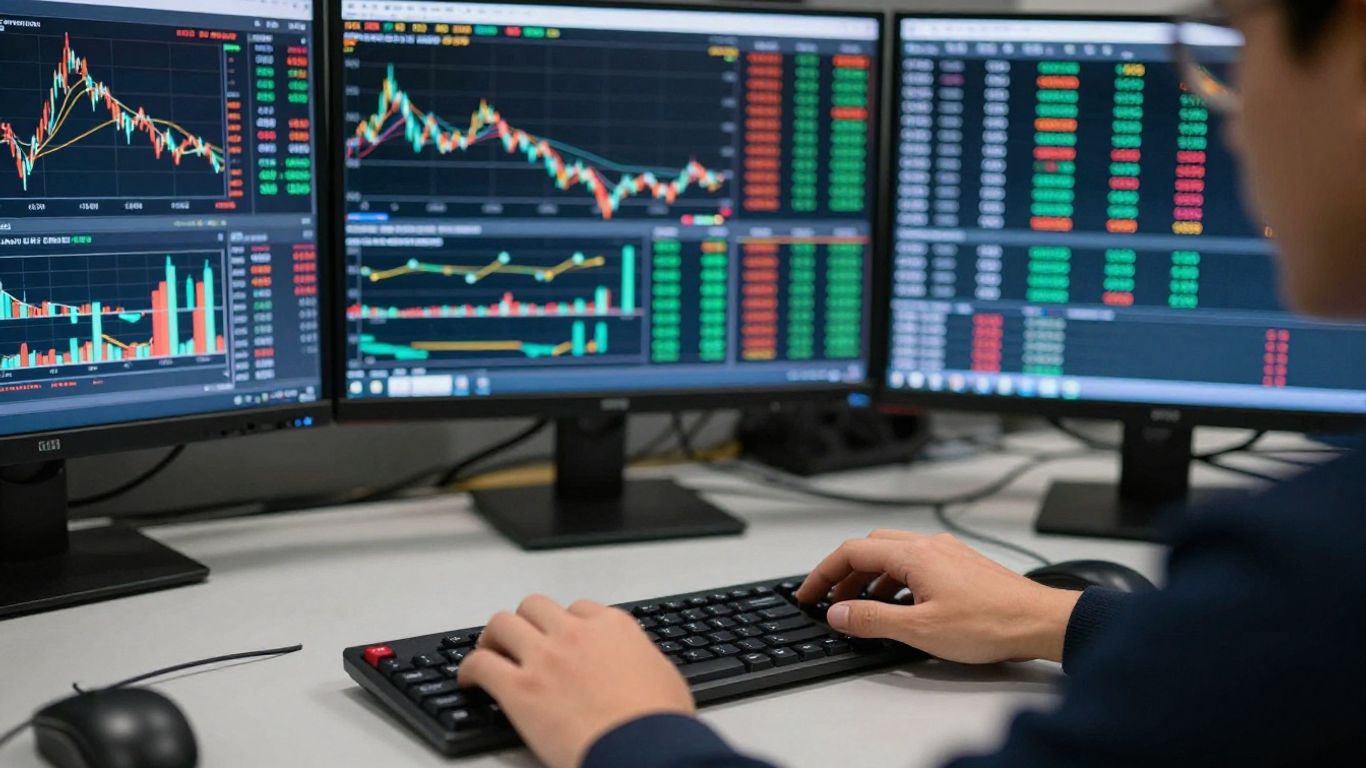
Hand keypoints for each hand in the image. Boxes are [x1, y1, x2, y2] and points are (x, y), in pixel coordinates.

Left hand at [458, 596, 694, 767]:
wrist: (645, 750)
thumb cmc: (660, 723)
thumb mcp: (664, 676)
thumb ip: (641, 660)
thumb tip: (636, 664)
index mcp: (613, 627)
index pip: (579, 609)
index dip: (565, 624)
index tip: (561, 638)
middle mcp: (576, 633)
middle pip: (535, 607)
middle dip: (526, 622)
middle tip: (521, 641)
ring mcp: (545, 658)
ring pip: (502, 623)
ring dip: (494, 637)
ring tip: (491, 653)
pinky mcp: (519, 689)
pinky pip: (480, 663)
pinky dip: (469, 669)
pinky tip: (470, 680)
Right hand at [795, 530, 1081, 663]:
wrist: (1040, 622)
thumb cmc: (991, 623)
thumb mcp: (920, 629)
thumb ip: (873, 620)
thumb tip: (838, 613)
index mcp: (913, 555)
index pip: (851, 552)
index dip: (823, 573)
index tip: (808, 593)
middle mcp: (929, 546)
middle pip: (870, 548)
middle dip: (845, 574)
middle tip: (832, 601)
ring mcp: (947, 553)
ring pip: (894, 555)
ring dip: (871, 578)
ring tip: (863, 608)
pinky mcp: (962, 565)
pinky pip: (916, 563)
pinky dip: (896, 579)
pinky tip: (901, 605)